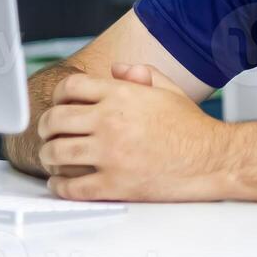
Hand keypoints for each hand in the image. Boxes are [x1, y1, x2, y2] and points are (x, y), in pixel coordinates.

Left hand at [37, 65, 231, 201]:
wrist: (211, 159)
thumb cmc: (191, 126)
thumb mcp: (167, 89)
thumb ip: (139, 74)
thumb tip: (116, 70)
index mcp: (122, 95)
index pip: (71, 88)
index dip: (59, 96)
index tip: (58, 106)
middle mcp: (111, 122)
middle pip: (55, 120)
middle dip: (45, 127)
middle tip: (47, 133)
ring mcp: (111, 155)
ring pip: (57, 153)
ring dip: (48, 155)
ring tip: (52, 157)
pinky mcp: (115, 185)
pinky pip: (73, 187)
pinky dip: (59, 187)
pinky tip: (60, 184)